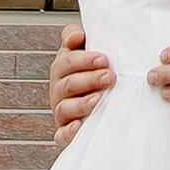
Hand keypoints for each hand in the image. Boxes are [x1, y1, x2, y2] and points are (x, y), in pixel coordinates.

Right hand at [48, 25, 116, 141]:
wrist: (105, 103)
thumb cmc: (98, 70)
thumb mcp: (88, 50)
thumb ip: (77, 37)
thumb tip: (76, 35)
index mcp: (63, 67)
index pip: (67, 60)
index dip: (84, 59)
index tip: (104, 59)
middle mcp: (59, 88)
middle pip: (67, 83)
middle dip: (89, 79)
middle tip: (110, 77)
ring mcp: (61, 110)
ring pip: (64, 107)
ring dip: (81, 104)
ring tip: (98, 100)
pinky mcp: (64, 132)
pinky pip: (61, 134)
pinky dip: (69, 131)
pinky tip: (80, 126)